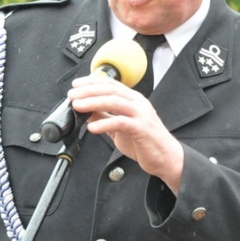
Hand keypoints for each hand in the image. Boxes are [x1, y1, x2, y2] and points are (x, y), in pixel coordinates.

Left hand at [68, 75, 183, 193]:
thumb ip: (106, 117)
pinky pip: (121, 122)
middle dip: (89, 91)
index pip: (111, 84)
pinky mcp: (142, 128)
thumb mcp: (121, 127)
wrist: (166, 158)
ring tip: (78, 106)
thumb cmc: (146, 142)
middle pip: (111, 90)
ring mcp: (141, 114)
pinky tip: (92, 127)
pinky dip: (105, 123)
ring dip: (93, 102)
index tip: (76, 84)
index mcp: (134, 100)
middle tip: (72, 95)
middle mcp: (138, 103)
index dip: (92, 82)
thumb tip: (87, 110)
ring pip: (115, 102)